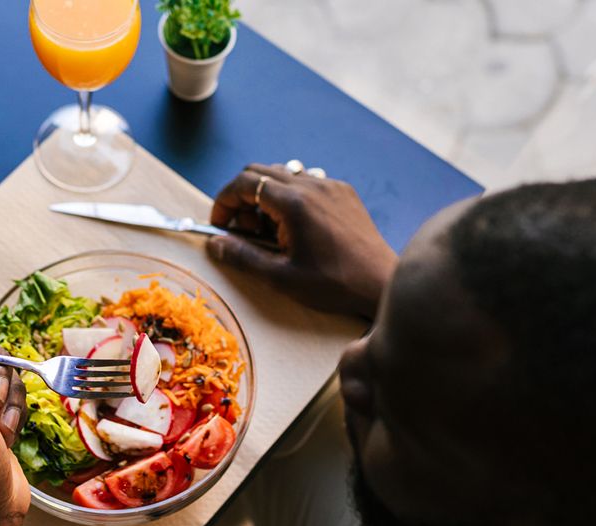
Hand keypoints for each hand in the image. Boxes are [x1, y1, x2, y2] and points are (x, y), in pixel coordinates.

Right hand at [207, 163, 397, 318]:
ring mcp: (330, 185)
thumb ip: (243, 257)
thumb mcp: (281, 277)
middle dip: (242, 197)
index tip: (220, 225)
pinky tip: (297, 228)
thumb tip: (214, 244)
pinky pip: (306, 182)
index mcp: (294, 203)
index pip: (244, 183)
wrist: (380, 282)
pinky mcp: (344, 192)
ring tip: (271, 231)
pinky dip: (290, 197)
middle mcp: (312, 185)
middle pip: (260, 171)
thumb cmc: (333, 284)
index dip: (224, 202)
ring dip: (266, 196)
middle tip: (245, 231)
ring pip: (283, 174)